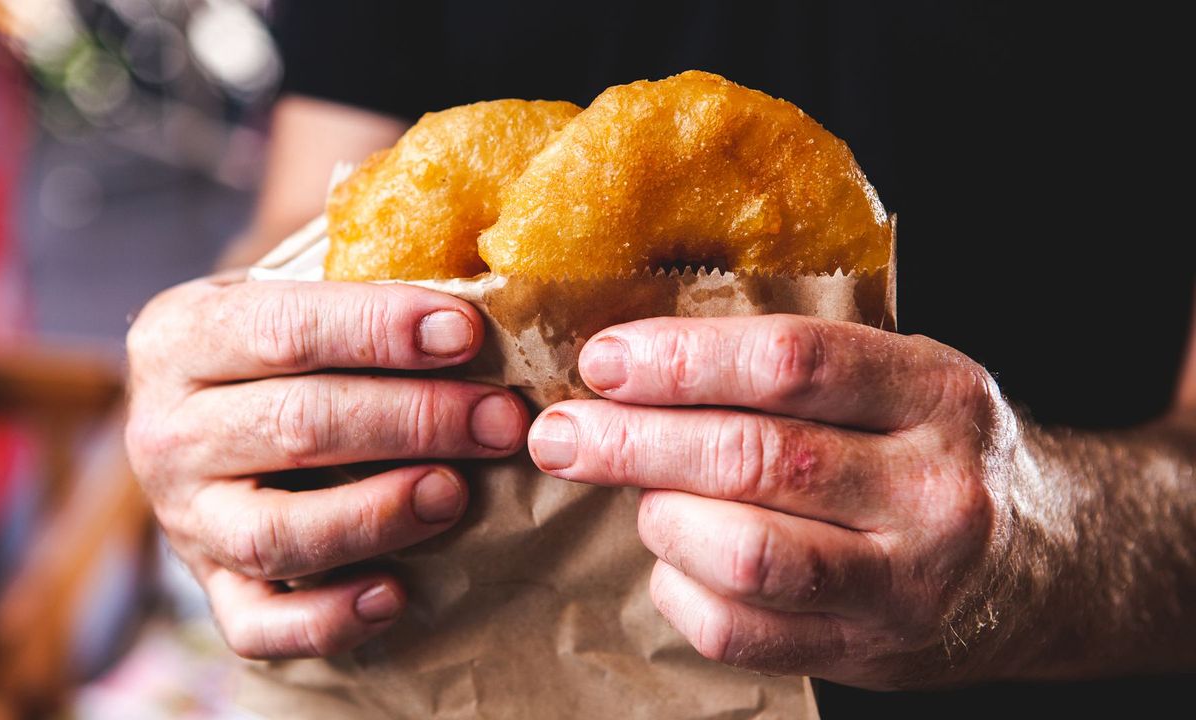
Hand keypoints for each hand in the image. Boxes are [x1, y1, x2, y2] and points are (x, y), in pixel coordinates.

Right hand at [126, 274, 527, 657]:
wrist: (200, 415)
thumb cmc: (281, 347)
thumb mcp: (291, 292)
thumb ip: (358, 284)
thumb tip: (480, 284)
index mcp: (182, 335)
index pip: (284, 329)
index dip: (378, 330)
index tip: (466, 334)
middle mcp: (166, 430)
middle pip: (295, 426)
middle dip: (412, 420)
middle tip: (499, 421)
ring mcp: (184, 519)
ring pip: (273, 533)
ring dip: (374, 515)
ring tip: (454, 495)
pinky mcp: (210, 588)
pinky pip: (260, 626)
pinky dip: (327, 620)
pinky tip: (394, 596)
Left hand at [528, 314, 1028, 688]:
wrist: (1044, 567)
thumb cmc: (935, 451)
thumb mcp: (902, 381)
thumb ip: (795, 367)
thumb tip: (636, 361)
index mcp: (936, 392)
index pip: (791, 362)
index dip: (682, 359)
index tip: (603, 361)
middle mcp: (932, 489)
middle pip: (756, 458)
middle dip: (633, 443)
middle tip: (560, 434)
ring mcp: (905, 583)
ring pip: (745, 553)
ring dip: (661, 519)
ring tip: (642, 498)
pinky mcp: (869, 654)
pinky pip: (738, 630)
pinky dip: (678, 590)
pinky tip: (674, 560)